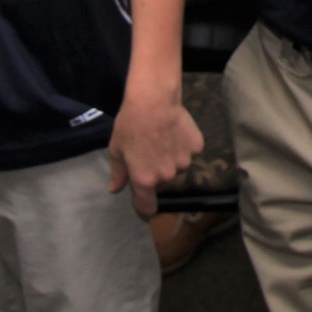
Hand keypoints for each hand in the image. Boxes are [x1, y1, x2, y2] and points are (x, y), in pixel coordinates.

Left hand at [107, 79, 202, 220]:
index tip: (144, 211)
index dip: (145, 211)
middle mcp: (166, 176)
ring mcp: (184, 162)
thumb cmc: (130, 125)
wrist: (154, 100)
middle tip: (148, 152)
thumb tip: (115, 190)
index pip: (147, 207)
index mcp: (145, 180)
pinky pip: (189, 153)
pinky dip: (183, 146)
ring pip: (176, 167)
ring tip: (162, 139)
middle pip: (162, 182)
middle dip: (155, 172)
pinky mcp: (196, 148)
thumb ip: (118, 173)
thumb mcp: (116, 149)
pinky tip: (174, 131)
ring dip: (170, 160)